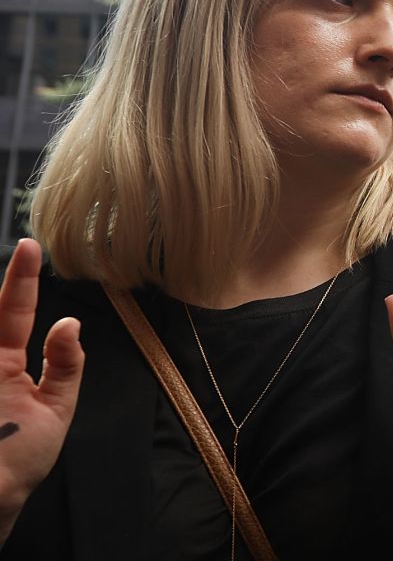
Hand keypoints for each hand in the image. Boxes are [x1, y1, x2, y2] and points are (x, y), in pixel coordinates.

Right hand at [0, 239, 81, 519]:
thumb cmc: (20, 462)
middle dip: (3, 287)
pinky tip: (2, 364)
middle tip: (18, 251)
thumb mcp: (54, 412)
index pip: (14, 311)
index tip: (29, 245)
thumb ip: (64, 368)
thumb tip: (69, 324)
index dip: (21, 279)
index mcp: (6, 364)